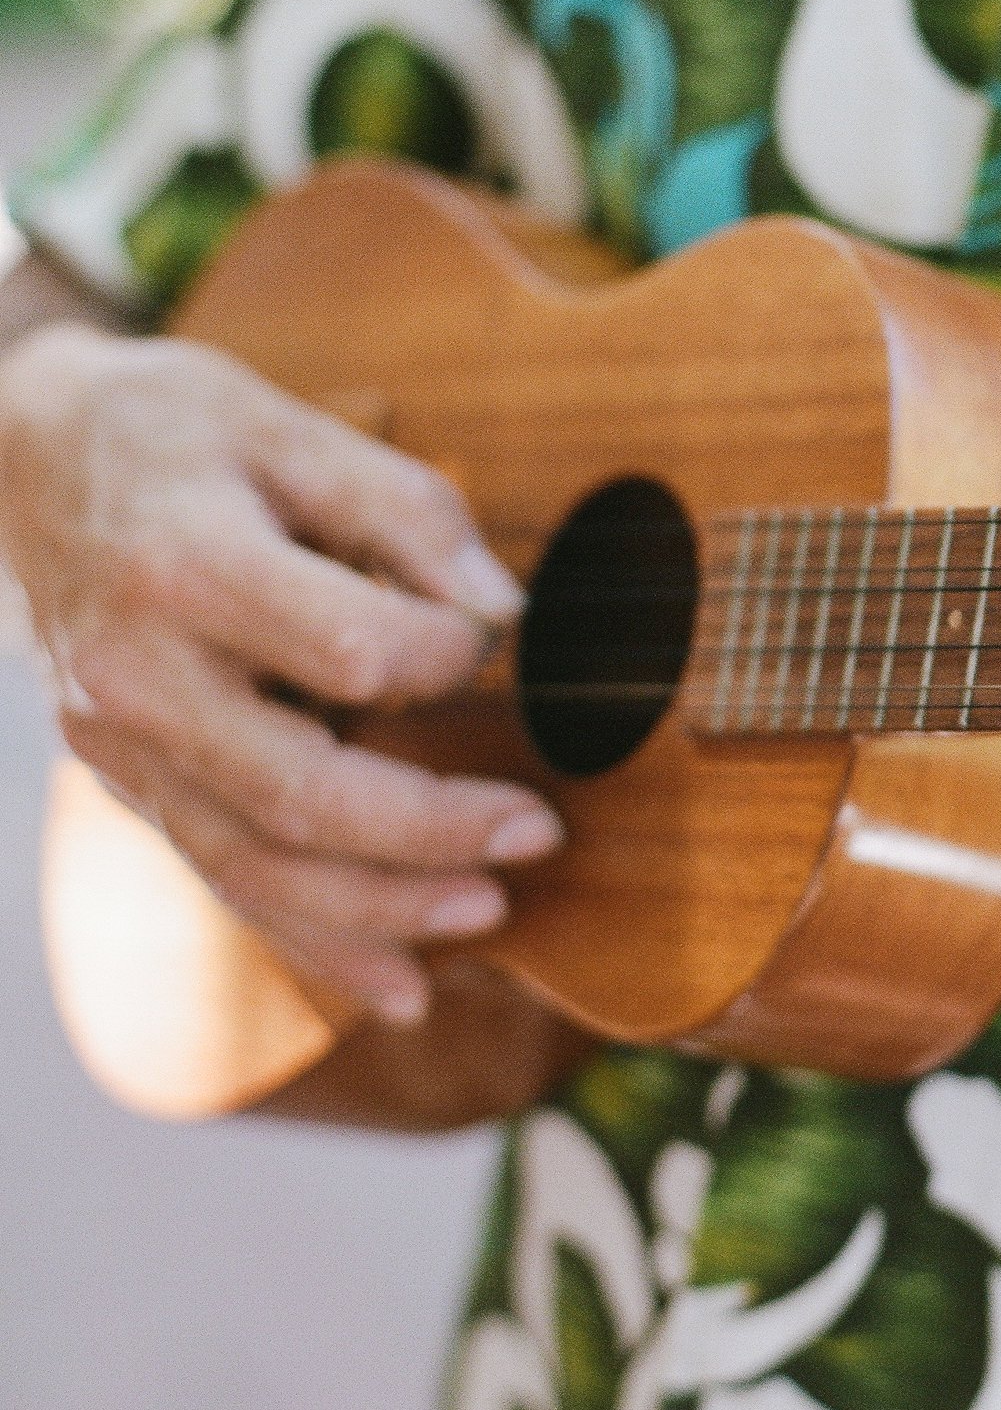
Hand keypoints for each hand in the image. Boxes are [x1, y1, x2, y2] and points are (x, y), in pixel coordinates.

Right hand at [0, 324, 562, 1026]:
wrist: (17, 459)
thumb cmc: (172, 432)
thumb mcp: (285, 424)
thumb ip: (402, 507)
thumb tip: (502, 607)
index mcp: (187, 567)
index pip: (346, 649)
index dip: (445, 655)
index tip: (486, 635)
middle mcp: (140, 675)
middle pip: (297, 792)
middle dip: (430, 831)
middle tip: (540, 832)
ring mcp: (122, 744)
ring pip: (257, 865)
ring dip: (383, 910)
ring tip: (490, 913)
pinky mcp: (128, 782)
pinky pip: (224, 880)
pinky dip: (315, 943)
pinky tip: (402, 985)